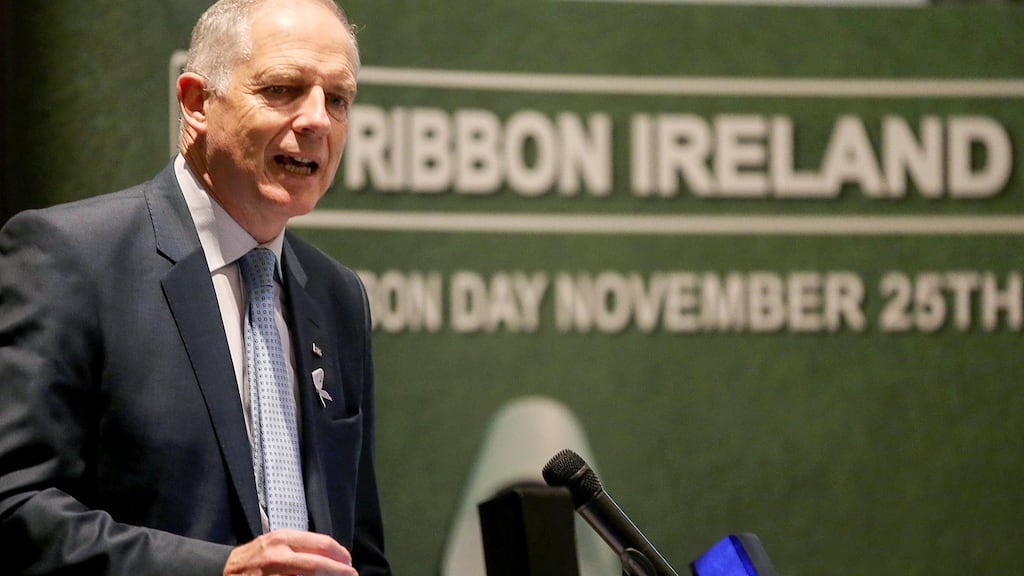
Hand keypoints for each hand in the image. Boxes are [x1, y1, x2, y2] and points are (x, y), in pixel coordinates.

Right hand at [223, 529, 357, 575]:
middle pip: (318, 565)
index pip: (322, 544)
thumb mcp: (277, 543)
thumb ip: (302, 547)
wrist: (221, 570)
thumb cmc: (254, 558)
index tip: (349, 563)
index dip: (340, 555)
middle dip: (340, 572)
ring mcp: (271, 575)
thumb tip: (333, 557)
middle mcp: (277, 556)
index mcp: (283, 539)